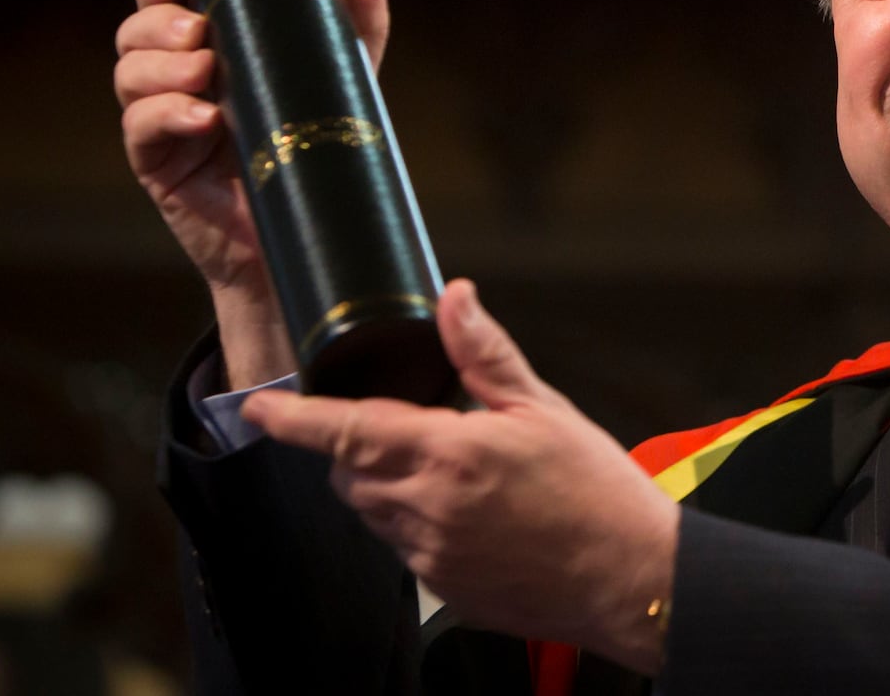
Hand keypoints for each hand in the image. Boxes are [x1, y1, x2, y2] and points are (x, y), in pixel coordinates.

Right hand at [114, 0, 395, 387]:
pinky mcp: (161, 166)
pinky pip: (141, 129)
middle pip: (136, 31)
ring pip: (129, 74)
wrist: (313, 235)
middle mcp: (179, 79)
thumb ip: (355, 21)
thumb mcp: (344, 78)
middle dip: (158, 20)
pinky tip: (204, 117)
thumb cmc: (321, 148)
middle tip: (201, 31)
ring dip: (161, 64)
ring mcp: (165, 122)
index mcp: (213, 47)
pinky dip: (166, 115)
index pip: (165, 0)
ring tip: (206, 71)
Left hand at [242, 280, 679, 676]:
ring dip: (384, 484)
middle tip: (401, 423)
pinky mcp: (445, 591)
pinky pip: (405, 550)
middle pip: (348, 475)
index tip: (257, 407)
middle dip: (352, 446)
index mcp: (448, 454)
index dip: (292, 419)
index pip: (345, 430)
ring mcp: (432, 557)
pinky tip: (471, 512)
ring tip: (447, 468)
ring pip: (373, 514)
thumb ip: (485, 353)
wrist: (632, 577)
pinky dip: (417, 522)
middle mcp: (427, 509)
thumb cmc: (597, 491)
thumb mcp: (544, 407)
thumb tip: (454, 297)